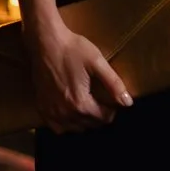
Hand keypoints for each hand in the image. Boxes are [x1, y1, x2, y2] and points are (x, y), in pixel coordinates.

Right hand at [30, 16, 133, 131]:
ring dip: (83, 121)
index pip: (104, 118)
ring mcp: (51, 112)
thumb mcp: (97, 62)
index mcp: (80, 103)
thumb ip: (114, 84)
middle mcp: (65, 113)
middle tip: (99, 100)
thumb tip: (128, 103)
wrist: (45, 42)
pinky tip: (69, 110)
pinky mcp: (41, 108)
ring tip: (86, 104)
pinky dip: (65, 123)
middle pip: (90, 125)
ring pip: (74, 128)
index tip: (111, 99)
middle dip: (98, 115)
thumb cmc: (72, 50)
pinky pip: (57, 127)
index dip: (111, 109)